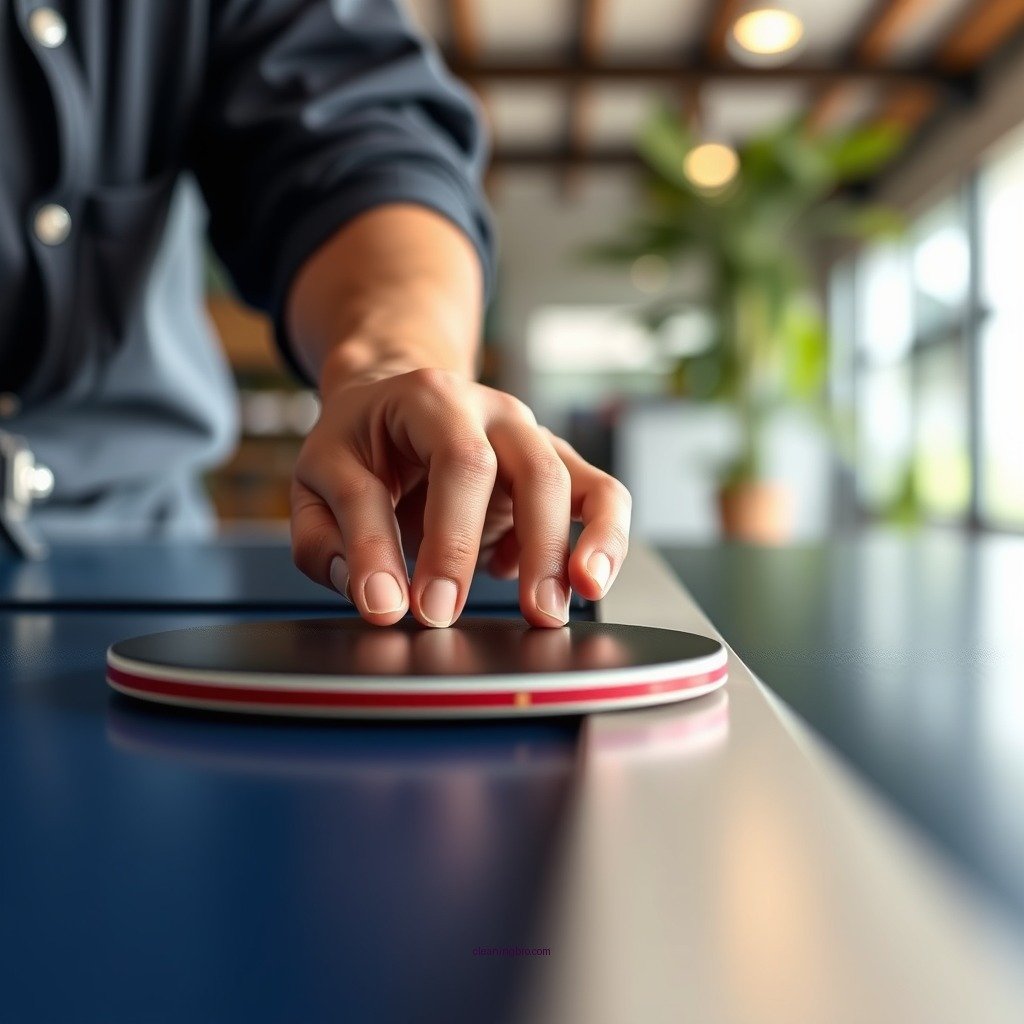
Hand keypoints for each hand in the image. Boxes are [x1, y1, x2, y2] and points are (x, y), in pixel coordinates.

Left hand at [290, 367, 630, 627]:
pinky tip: (578, 585)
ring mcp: (533, 440)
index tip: (418, 607)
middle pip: (534, 470)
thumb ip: (337, 537)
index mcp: (435, 398)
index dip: (444, 540)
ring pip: (578, 484)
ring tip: (551, 612)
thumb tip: (379, 598)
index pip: (457, 461)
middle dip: (518, 551)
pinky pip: (602, 498)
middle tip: (469, 615)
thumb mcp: (319, 478)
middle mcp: (496, 413)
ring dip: (576, 551)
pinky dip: (604, 541)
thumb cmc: (358, 443)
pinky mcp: (556, 471)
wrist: (390, 406)